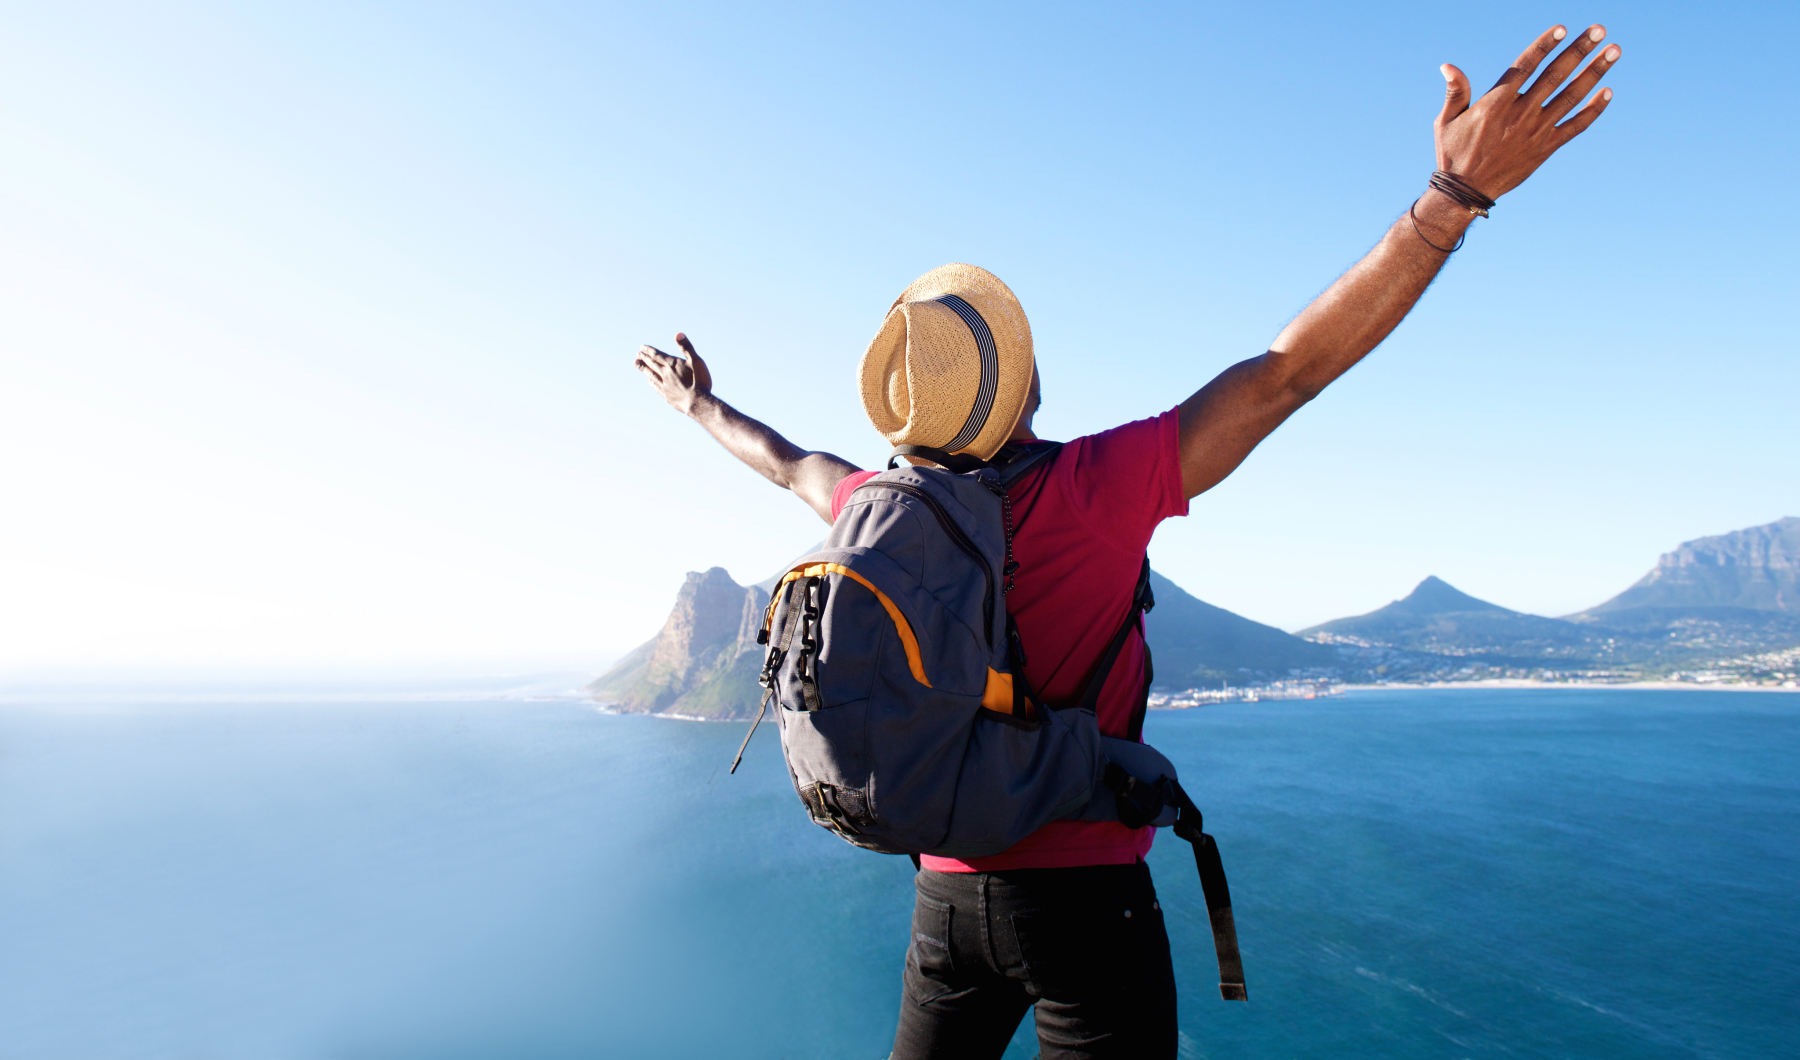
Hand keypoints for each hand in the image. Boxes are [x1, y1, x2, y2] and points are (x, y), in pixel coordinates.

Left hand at [633, 332, 712, 415]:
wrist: (697, 402)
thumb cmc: (700, 381)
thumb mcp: (696, 361)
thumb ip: (686, 347)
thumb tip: (678, 334)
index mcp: (672, 364)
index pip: (657, 355)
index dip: (649, 350)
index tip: (641, 347)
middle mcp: (665, 374)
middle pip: (652, 364)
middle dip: (644, 358)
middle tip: (637, 354)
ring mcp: (665, 385)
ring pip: (651, 374)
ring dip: (643, 368)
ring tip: (636, 363)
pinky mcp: (666, 395)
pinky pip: (656, 386)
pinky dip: (651, 382)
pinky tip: (649, 380)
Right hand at [1435, 23, 1621, 200]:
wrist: (1467, 192)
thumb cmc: (1454, 153)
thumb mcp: (1446, 121)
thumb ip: (1455, 91)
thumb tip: (1447, 66)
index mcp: (1495, 104)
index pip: (1525, 67)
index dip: (1544, 46)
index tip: (1563, 29)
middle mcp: (1520, 114)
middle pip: (1556, 75)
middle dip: (1580, 50)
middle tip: (1600, 30)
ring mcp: (1536, 131)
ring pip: (1572, 96)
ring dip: (1594, 72)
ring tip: (1614, 51)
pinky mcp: (1546, 148)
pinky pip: (1575, 126)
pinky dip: (1593, 110)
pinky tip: (1608, 92)